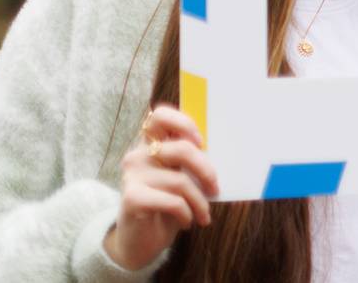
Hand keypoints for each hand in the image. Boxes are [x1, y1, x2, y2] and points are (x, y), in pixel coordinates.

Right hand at [103, 104, 218, 269]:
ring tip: (203, 215)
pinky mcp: (131, 198)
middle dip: (206, 171)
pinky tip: (188, 222)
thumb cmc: (166, 206)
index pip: (160, 116)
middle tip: (215, 188)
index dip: (183, 123)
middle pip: (182, 149)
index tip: (201, 142)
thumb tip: (226, 148)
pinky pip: (173, 201)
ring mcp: (132, 176)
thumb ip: (189, 161)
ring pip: (181, 180)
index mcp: (150, 145)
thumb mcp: (179, 178)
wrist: (138, 242)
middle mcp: (138, 156)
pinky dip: (187, 213)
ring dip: (200, 202)